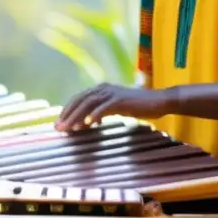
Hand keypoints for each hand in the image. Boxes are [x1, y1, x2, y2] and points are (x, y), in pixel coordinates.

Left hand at [55, 83, 172, 131]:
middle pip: (80, 101)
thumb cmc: (138, 107)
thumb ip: (100, 113)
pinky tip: (87, 124)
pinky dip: (94, 115)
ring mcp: (112, 93)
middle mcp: (104, 88)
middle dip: (67, 115)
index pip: (78, 99)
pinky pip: (104, 108)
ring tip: (69, 128)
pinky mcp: (121, 99)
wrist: (159, 101)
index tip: (58, 123)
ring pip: (88, 104)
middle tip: (58, 128)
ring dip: (77, 116)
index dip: (66, 110)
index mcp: (100, 90)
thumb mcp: (115, 109)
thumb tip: (85, 123)